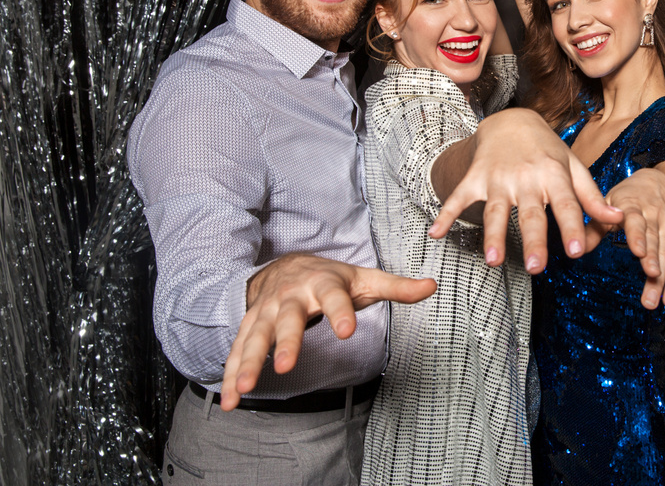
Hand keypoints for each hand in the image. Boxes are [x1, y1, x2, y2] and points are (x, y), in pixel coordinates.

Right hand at [220, 254, 436, 410]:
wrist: (286, 266)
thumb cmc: (332, 278)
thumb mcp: (364, 279)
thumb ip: (397, 287)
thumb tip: (432, 286)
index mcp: (323, 283)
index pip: (334, 296)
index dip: (341, 312)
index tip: (347, 331)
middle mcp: (292, 297)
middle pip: (288, 319)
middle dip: (285, 342)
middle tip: (285, 366)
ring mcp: (268, 311)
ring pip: (256, 337)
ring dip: (248, 363)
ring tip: (245, 389)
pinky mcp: (251, 325)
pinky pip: (238, 350)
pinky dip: (232, 374)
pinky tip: (230, 400)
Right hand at [430, 108, 623, 274]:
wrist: (510, 121)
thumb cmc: (547, 150)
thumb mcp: (573, 167)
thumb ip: (592, 196)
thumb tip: (618, 220)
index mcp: (554, 175)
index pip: (566, 205)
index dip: (571, 227)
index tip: (576, 252)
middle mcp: (526, 177)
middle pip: (530, 214)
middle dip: (533, 240)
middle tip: (536, 268)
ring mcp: (498, 178)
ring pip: (495, 211)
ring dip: (493, 236)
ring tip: (493, 261)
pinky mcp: (475, 178)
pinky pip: (458, 198)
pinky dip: (445, 214)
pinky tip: (435, 233)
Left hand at [603, 168, 664, 308]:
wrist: (659, 184)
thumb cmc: (626, 198)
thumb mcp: (607, 204)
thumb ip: (593, 227)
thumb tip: (576, 248)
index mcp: (633, 206)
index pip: (636, 221)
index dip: (638, 236)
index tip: (638, 251)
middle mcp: (655, 215)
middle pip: (654, 240)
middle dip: (653, 261)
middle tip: (651, 278)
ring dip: (663, 278)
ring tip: (655, 301)